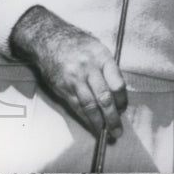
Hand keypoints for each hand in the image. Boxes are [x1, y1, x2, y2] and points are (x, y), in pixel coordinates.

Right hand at [10, 6, 127, 138]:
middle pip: (104, 98)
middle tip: (118, 131)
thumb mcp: (98, 48)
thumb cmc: (79, 44)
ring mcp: (74, 80)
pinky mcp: (62, 88)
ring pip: (89, 106)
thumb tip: (119, 93)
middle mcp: (88, 70)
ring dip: (99, 123)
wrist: (50, 40)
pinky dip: (85, 119)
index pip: (117, 83)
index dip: (122, 100)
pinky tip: (92, 126)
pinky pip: (76, 107)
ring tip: (107, 134)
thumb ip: (109, 69)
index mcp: (102, 58)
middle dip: (112, 117)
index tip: (123, 108)